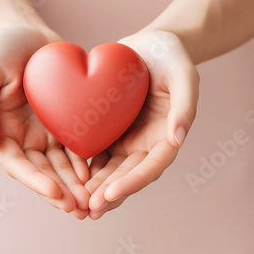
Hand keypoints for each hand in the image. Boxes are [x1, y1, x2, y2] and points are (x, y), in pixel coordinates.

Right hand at [0, 24, 89, 218]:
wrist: (24, 30)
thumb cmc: (0, 47)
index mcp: (1, 131)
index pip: (18, 165)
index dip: (36, 182)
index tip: (58, 194)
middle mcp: (23, 136)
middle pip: (42, 171)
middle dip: (62, 191)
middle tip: (83, 208)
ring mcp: (44, 130)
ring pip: (61, 164)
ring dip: (75, 184)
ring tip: (95, 200)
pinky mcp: (63, 120)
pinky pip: (75, 145)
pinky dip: (84, 161)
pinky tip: (99, 172)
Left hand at [85, 30, 199, 219]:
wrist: (152, 44)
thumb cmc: (172, 57)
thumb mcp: (185, 75)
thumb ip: (185, 106)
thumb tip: (177, 139)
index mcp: (167, 135)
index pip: (152, 166)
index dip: (133, 182)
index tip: (111, 194)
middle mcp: (147, 141)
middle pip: (128, 173)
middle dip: (108, 192)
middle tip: (88, 209)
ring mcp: (127, 135)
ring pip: (109, 167)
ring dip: (94, 186)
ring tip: (76, 202)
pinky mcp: (109, 126)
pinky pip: (96, 147)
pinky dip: (84, 163)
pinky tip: (68, 174)